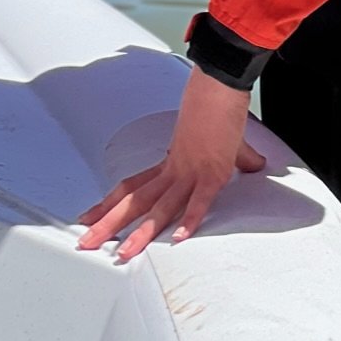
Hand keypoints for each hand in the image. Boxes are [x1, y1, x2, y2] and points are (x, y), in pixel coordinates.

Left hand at [76, 64, 264, 261]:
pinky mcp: (212, 173)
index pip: (133, 188)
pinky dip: (189, 219)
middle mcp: (174, 170)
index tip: (90, 217)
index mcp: (171, 164)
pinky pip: (198, 200)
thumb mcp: (223, 141)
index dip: (110, 204)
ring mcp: (191, 172)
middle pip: (135, 202)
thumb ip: (236, 157)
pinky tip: (177, 237)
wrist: (218, 86)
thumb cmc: (216, 107)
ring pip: (160, 207)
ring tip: (124, 254)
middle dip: (109, 224)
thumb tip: (255, 163)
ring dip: (141, 233)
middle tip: (86, 242)